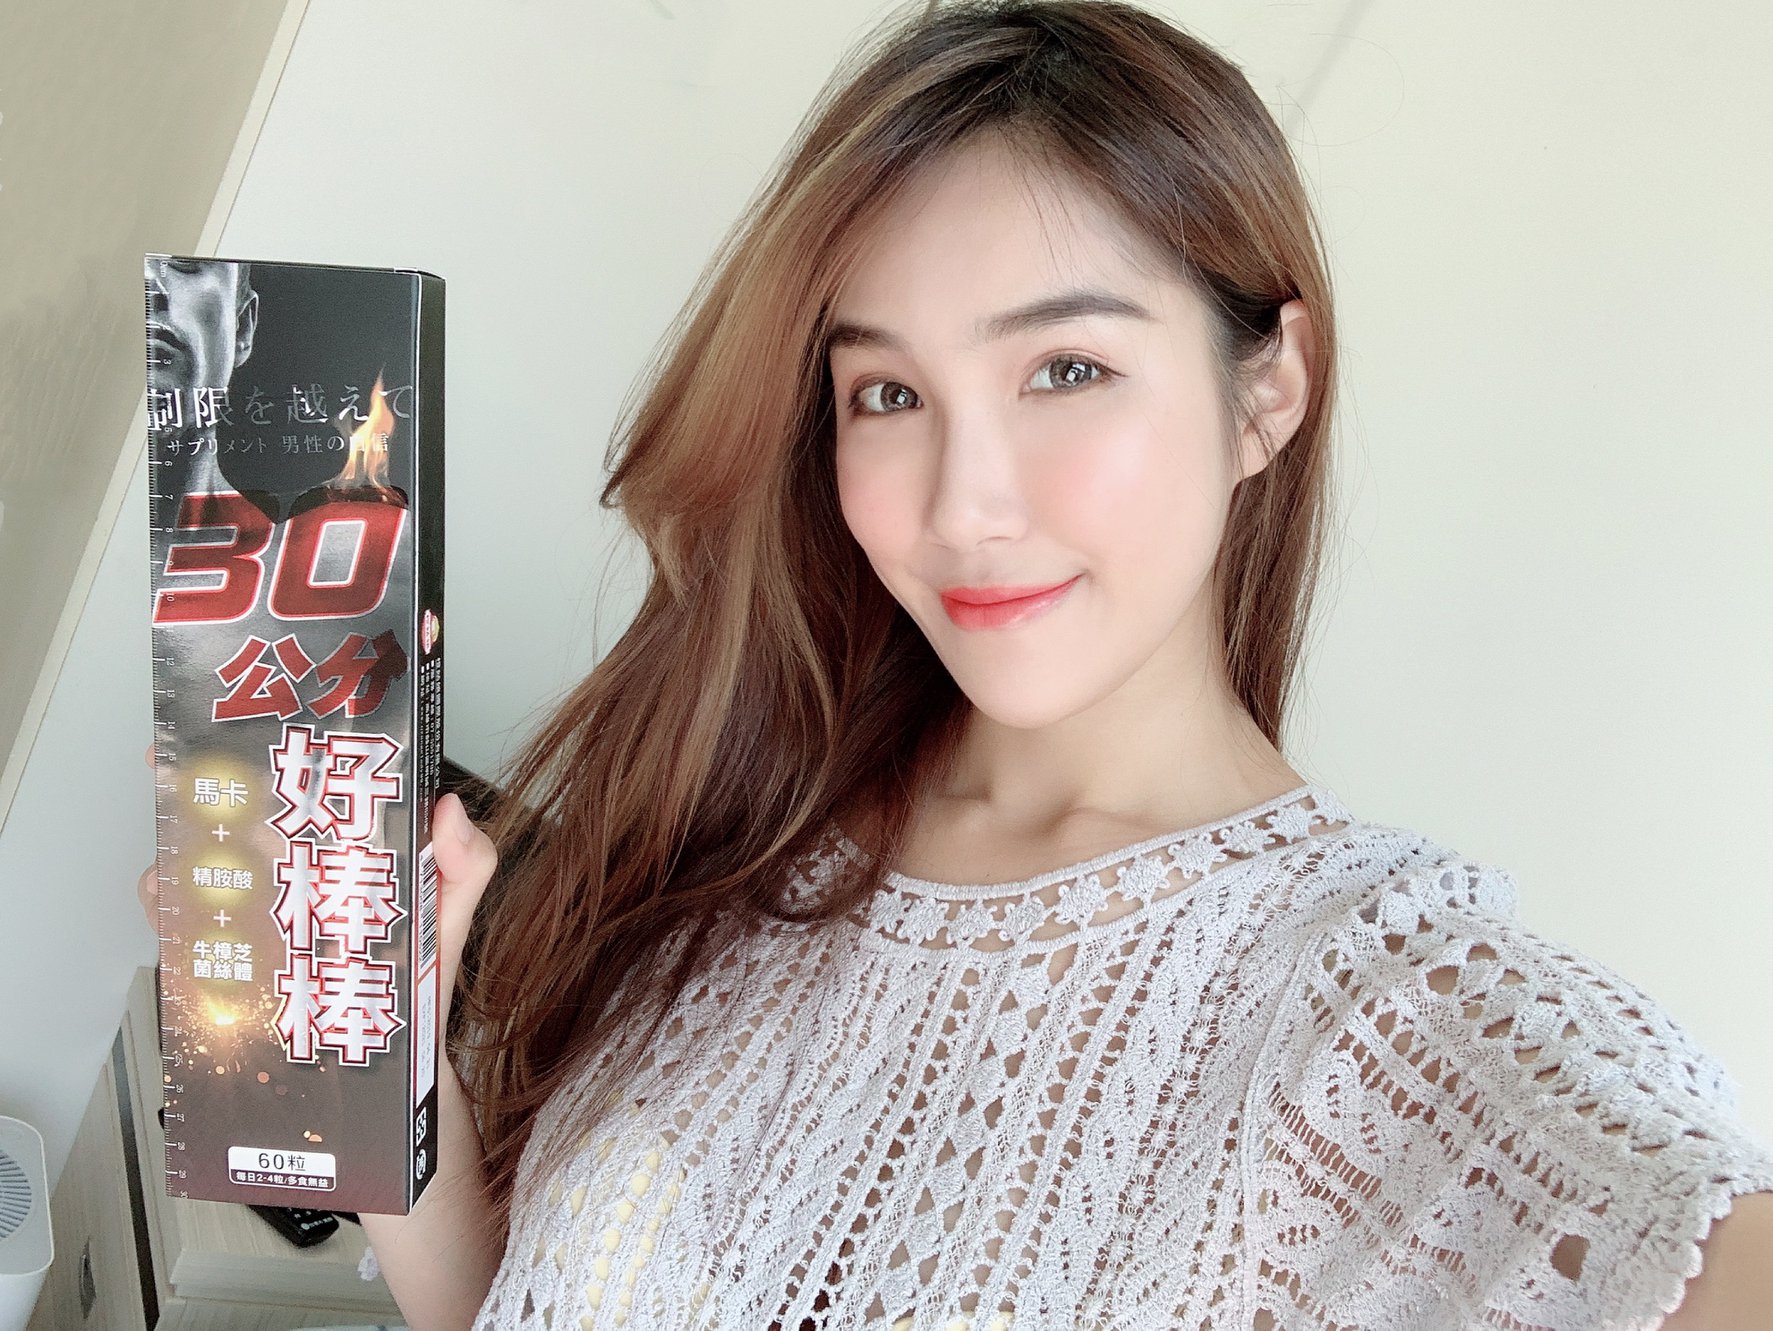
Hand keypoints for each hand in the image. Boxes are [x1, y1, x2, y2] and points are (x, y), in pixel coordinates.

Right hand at [135, 744, 496, 1026]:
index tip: (243, 727)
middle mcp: (295, 879)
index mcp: (344, 857)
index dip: (272, 756)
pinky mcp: (235, 967)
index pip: (304, 794)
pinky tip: (170, 902)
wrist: (391, 1064)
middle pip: (238, 823)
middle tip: (182, 776)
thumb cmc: (417, 981)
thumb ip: (465, 864)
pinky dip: (169, 914)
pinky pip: (188, 933)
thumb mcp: (449, 913)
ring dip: (182, 856)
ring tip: (179, 856)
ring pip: (203, 872)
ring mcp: (261, 920)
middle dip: (202, 794)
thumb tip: (449, 808)